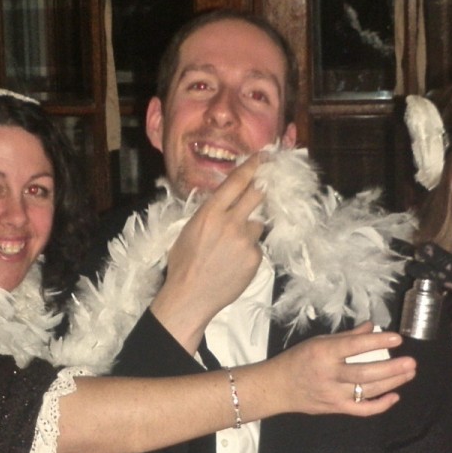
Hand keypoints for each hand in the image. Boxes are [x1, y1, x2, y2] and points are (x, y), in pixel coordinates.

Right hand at [150, 158, 267, 351]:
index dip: (253, 166)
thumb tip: (225, 201)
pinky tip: (234, 262)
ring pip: (258, 224)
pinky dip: (248, 251)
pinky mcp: (255, 258)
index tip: (265, 156)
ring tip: (232, 246)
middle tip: (267, 183)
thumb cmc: (183, 263)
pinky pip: (257, 247)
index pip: (237, 182)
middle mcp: (231, 222)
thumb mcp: (189, 229)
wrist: (190, 296)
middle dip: (263, 187)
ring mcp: (245, 241)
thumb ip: (210, 213)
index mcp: (210, 212)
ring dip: (250, 229)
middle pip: (258, 194)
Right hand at [251, 324, 414, 416]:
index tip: (397, 338)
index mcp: (323, 353)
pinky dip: (380, 405)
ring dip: (391, 383)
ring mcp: (333, 395)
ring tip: (409, 373)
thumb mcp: (319, 342)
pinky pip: (362, 410)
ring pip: (367, 391)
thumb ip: (347, 336)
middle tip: (411, 362)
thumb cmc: (298, 360)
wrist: (278, 388)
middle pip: (364, 373)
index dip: (376, 342)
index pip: (353, 346)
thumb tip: (372, 327)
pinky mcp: (336, 409)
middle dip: (391, 368)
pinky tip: (395, 396)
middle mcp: (328, 375)